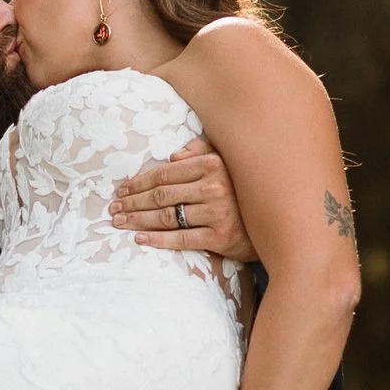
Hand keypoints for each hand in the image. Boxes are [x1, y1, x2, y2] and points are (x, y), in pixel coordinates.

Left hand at [107, 141, 254, 264]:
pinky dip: (157, 239)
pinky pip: (181, 238)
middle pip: (161, 195)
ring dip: (137, 220)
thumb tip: (173, 156)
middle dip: (132, 202)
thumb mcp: (228, 162)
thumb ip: (201, 151)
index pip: (165, 173)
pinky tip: (139, 238)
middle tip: (113, 208)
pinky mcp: (220, 238)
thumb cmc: (244, 191)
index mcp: (213, 164)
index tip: (122, 188)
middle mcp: (214, 187)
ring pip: (166, 217)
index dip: (139, 182)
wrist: (276, 223)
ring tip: (119, 222)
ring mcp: (217, 213)